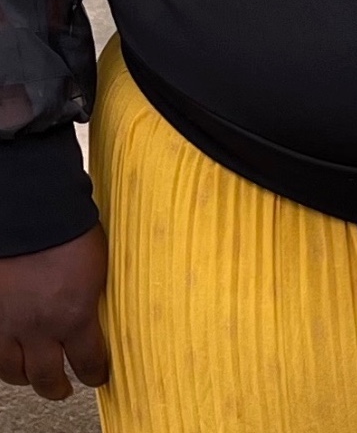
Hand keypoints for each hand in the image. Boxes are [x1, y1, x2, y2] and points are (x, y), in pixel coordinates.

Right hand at [0, 225, 108, 399]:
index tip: (98, 377)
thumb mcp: (99, 270)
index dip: (95, 374)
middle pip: (47, 377)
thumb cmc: (70, 231)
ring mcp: (9, 324)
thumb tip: (98, 313)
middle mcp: (40, 328)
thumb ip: (93, 298)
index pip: (89, 361)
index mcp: (75, 315)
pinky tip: (9, 360)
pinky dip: (2, 360)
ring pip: (14, 371)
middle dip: (58, 387)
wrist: (32, 215)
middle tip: (64, 389)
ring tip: (34, 378)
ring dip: (26, 378)